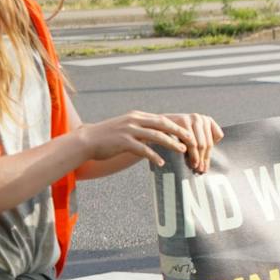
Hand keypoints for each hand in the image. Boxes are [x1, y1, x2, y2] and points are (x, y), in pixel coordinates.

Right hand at [75, 111, 194, 167]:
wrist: (87, 140)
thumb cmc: (109, 137)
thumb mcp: (128, 128)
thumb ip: (143, 129)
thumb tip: (160, 136)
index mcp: (137, 116)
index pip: (162, 119)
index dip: (177, 126)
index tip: (189, 134)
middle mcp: (134, 120)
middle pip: (163, 124)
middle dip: (180, 132)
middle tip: (193, 141)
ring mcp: (128, 130)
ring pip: (156, 135)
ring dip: (171, 143)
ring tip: (182, 151)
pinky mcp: (122, 141)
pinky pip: (142, 149)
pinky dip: (154, 156)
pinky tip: (161, 163)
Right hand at [166, 113, 224, 173]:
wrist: (156, 124)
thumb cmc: (175, 133)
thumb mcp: (192, 136)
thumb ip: (200, 145)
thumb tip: (205, 165)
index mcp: (207, 120)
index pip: (212, 141)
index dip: (208, 156)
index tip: (205, 166)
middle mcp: (201, 118)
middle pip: (206, 143)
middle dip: (203, 159)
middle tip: (200, 170)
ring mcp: (192, 118)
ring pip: (198, 143)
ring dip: (196, 157)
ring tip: (194, 167)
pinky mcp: (183, 121)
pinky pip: (190, 141)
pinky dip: (190, 153)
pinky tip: (188, 161)